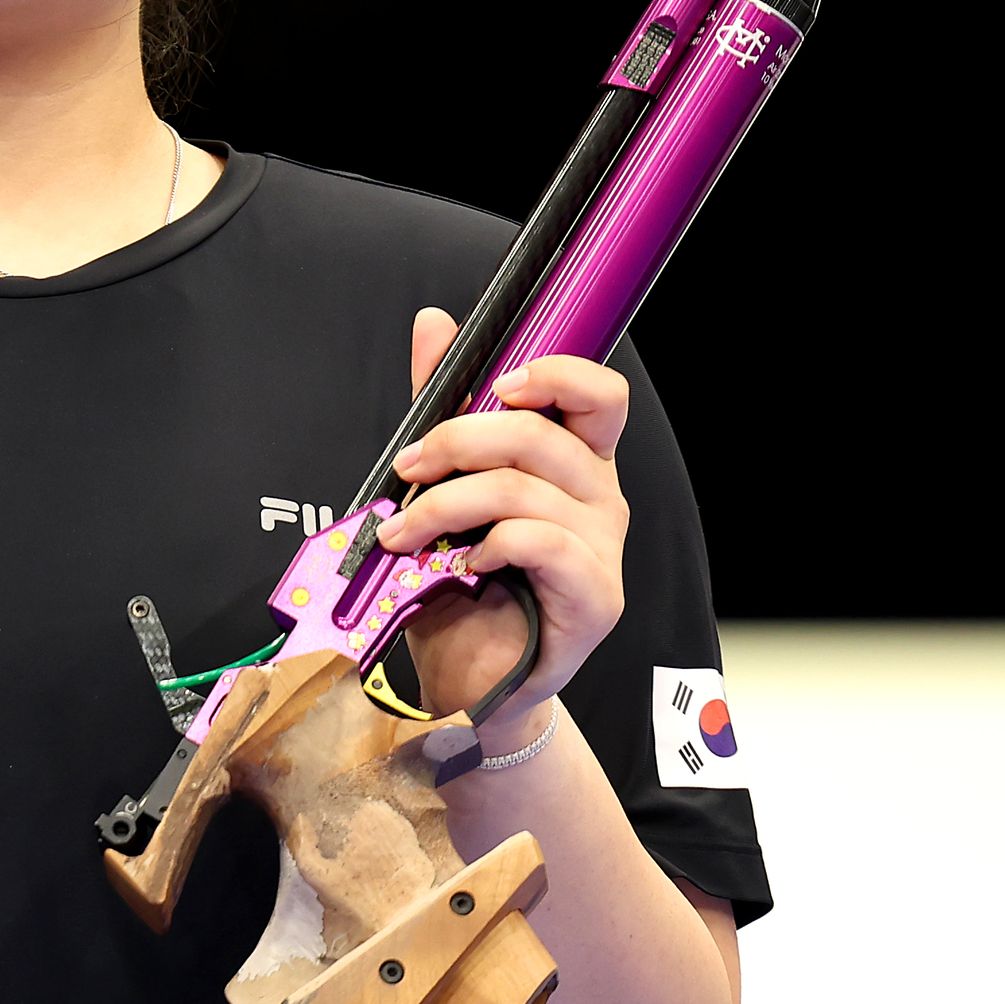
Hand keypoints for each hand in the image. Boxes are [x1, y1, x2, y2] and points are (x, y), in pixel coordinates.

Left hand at [375, 307, 628, 744]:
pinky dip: (488, 545)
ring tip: (401, 533)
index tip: (498, 383)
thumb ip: (446, 408)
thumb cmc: (461, 584)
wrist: (469, 678)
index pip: (599, 395)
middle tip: (406, 466)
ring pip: (525, 490)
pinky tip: (460, 564)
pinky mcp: (594, 598)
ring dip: (444, 505)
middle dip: (458, 440)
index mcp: (575, 465)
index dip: (556, 374)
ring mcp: (603, 550)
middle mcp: (600, 500)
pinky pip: (540, 543)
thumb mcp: (445, 487)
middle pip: (541, 436)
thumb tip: (434, 325)